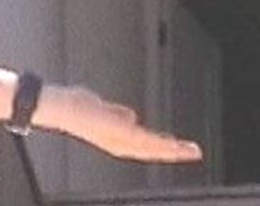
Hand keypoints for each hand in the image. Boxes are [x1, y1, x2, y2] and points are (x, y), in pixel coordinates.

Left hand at [38, 85, 201, 162]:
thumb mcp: (102, 109)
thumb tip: (131, 116)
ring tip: (191, 151)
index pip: (143, 145)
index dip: (161, 148)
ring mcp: (121, 139)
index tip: (179, 147)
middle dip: (173, 152)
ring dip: (174, 150)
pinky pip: (147, 141)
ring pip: (153, 148)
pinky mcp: (122, 134)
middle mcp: (119, 142)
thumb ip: (117, 114)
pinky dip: (162, 144)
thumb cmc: (77, 106)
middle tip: (194, 152)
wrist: (64, 108)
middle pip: (151, 150)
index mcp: (115, 137)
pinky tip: (174, 144)